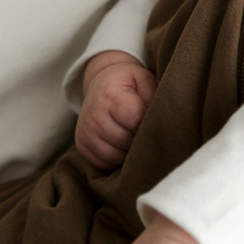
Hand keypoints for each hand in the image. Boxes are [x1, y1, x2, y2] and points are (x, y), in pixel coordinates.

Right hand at [75, 50, 155, 168]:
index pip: (135, 120)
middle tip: (148, 132)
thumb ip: (153, 99)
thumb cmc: (129, 83)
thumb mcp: (145, 80)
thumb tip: (162, 123)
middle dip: (141, 140)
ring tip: (137, 138)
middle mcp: (93, 113)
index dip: (149, 125)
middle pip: (125, 141)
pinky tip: (124, 145)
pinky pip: (104, 163)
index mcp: (110, 94)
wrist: (100, 82)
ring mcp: (85, 131)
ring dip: (130, 152)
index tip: (156, 122)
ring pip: (115, 156)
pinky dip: (117, 159)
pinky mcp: (81, 145)